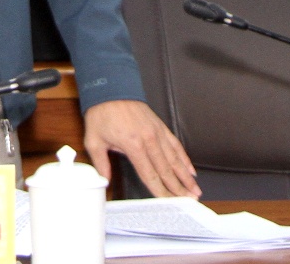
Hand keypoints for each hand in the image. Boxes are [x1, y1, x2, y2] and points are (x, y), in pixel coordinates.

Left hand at [82, 99, 199, 198]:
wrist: (111, 87)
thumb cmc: (102, 113)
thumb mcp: (93, 140)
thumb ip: (100, 163)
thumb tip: (103, 181)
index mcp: (133, 145)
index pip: (149, 174)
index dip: (160, 190)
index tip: (168, 201)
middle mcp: (149, 140)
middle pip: (167, 170)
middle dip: (179, 188)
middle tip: (190, 201)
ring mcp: (157, 132)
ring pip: (175, 159)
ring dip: (186, 176)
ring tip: (195, 190)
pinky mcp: (160, 126)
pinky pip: (175, 145)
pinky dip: (184, 158)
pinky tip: (190, 169)